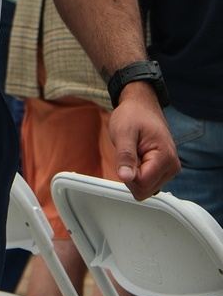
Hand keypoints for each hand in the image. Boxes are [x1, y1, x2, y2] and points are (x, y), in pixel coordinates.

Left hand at [108, 84, 179, 200]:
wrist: (141, 105)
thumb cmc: (133, 114)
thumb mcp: (123, 132)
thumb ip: (125, 155)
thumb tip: (125, 177)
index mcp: (165, 158)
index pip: (142, 184)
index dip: (128, 172)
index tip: (127, 153)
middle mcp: (171, 167)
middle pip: (144, 190)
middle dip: (131, 174)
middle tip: (130, 151)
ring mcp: (168, 170)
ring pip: (144, 189)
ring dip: (133, 173)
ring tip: (135, 152)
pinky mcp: (163, 170)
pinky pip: (146, 183)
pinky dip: (137, 173)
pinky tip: (138, 157)